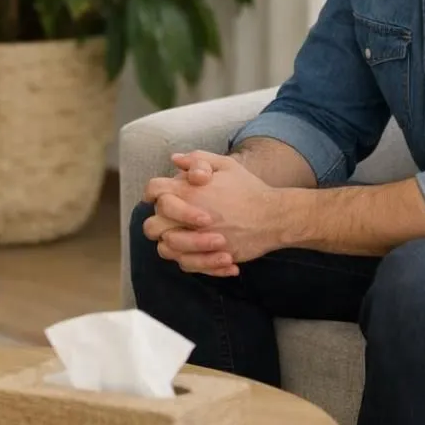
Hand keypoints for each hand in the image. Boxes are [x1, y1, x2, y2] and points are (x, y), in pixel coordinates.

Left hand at [142, 151, 283, 275]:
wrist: (273, 217)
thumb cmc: (249, 189)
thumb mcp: (226, 165)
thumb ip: (198, 159)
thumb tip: (175, 160)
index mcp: (188, 191)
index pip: (153, 190)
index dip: (151, 193)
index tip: (157, 199)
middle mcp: (187, 216)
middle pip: (152, 226)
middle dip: (160, 223)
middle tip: (176, 223)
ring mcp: (197, 240)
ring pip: (166, 249)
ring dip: (173, 245)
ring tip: (190, 240)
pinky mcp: (209, 257)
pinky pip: (187, 265)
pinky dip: (193, 261)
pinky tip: (209, 253)